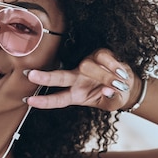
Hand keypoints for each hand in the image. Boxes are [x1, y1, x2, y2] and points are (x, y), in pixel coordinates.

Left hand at [24, 49, 140, 110]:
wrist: (128, 85)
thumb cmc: (115, 96)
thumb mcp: (113, 103)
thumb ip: (111, 99)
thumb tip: (107, 90)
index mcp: (76, 95)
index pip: (58, 99)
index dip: (44, 101)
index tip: (29, 101)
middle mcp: (77, 79)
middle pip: (58, 77)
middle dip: (45, 77)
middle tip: (31, 75)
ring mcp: (86, 66)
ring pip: (87, 67)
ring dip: (104, 75)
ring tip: (119, 83)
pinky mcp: (98, 54)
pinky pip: (103, 57)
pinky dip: (113, 66)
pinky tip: (121, 72)